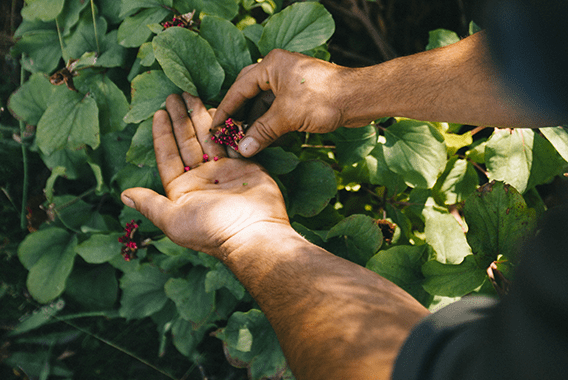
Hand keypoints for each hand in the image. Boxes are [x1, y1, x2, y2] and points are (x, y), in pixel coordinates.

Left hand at [120, 93, 288, 260]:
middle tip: (175, 95)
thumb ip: (150, 204)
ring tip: (193, 95)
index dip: (162, 134)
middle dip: (180, 119)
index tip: (159, 113)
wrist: (254, 234)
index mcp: (182, 189)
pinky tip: (219, 108)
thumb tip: (123, 195)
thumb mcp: (173, 220)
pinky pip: (232, 141)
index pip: (167, 156)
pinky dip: (226, 126)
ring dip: (200, 117)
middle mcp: (201, 178)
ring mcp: (224, 171)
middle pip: (187, 142)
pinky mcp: (245, 166)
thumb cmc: (212, 230)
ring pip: (209, 138)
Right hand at [211, 49, 354, 156]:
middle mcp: (278, 71)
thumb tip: (242, 149)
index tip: (216, 128)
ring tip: (245, 143)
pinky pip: (279, 110)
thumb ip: (262, 131)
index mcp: (271, 65)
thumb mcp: (287, 116)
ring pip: (265, 104)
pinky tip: (264, 140)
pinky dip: (271, 125)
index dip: (226, 110)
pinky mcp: (301, 96)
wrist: (358, 99)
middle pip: (250, 95)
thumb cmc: (323, 99)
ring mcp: (291, 83)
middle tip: (228, 136)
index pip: (239, 88)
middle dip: (240, 117)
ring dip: (256, 124)